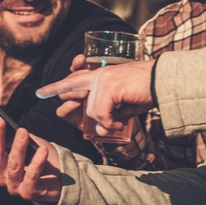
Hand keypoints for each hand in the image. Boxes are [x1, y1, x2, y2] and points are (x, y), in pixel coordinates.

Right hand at [0, 111, 61, 203]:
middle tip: (0, 120)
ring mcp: (14, 186)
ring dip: (18, 147)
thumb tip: (6, 121)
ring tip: (23, 132)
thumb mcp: (27, 144)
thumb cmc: (42, 159)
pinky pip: (32, 176)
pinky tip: (43, 150)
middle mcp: (2, 175)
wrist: (62, 179)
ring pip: (13, 165)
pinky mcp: (28, 192)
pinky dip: (37, 162)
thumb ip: (15, 137)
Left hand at [37, 58, 155, 132]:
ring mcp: (103, 79)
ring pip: (92, 110)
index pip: (75, 79)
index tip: (42, 92)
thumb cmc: (148, 90)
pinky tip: (119, 123)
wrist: (163, 80)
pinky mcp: (109, 87)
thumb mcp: (125, 103)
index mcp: (102, 75)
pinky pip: (101, 113)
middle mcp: (99, 74)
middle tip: (43, 95)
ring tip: (116, 125)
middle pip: (72, 87)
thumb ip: (111, 113)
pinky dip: (110, 123)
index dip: (58, 86)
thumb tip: (100, 130)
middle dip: (57, 93)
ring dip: (104, 122)